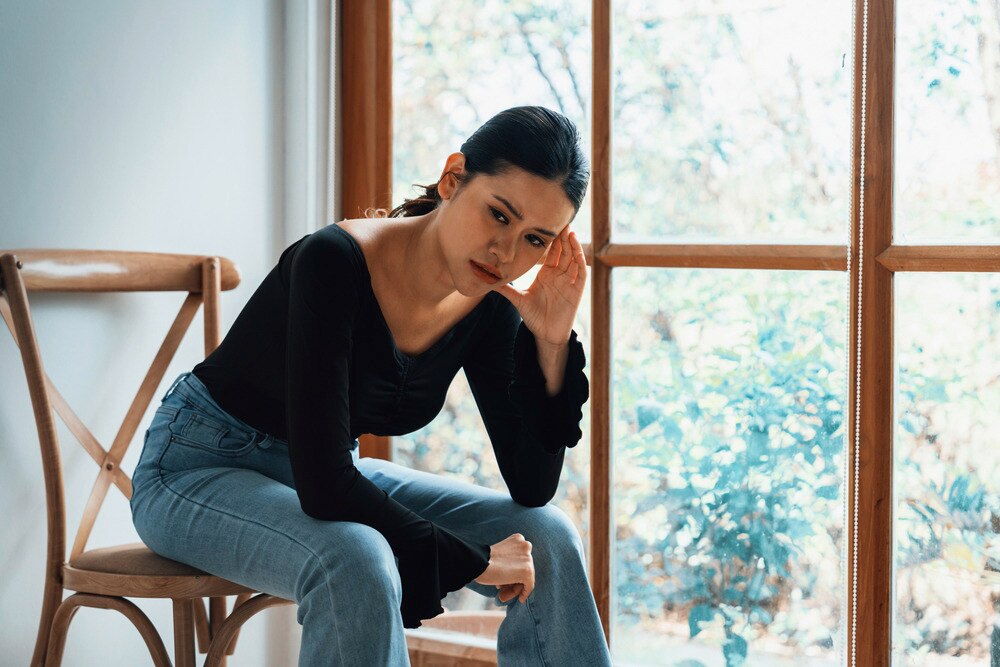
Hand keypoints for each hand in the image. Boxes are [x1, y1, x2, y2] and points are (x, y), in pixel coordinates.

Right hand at [474, 533, 534, 603]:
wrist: (478, 563)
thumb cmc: (482, 561)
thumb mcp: (499, 556)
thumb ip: (509, 563)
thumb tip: (512, 581)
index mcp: (518, 539)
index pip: (520, 559)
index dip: (512, 572)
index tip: (503, 580)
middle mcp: (525, 546)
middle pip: (523, 569)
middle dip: (513, 581)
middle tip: (501, 590)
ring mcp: (528, 558)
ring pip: (526, 578)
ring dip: (514, 588)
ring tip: (502, 595)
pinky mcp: (528, 571)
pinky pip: (529, 586)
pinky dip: (525, 594)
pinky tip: (520, 599)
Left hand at [494, 226, 586, 346]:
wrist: (545, 334)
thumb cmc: (533, 316)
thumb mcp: (517, 299)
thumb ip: (505, 288)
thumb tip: (486, 280)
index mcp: (546, 274)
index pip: (550, 252)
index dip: (550, 238)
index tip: (545, 222)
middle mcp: (559, 275)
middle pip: (563, 250)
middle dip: (562, 235)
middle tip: (560, 218)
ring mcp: (569, 281)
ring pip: (573, 258)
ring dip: (572, 244)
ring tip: (568, 229)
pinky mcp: (577, 290)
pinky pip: (580, 272)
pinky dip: (579, 260)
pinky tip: (576, 249)